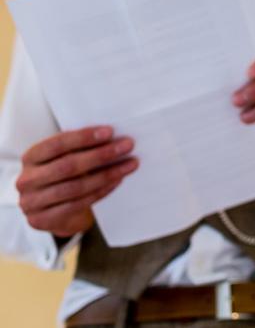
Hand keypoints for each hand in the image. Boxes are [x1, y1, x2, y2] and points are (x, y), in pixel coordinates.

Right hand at [15, 126, 137, 236]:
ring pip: (75, 187)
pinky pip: (78, 204)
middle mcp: (27, 179)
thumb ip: (79, 148)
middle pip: (68, 166)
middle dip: (101, 155)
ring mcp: (32, 202)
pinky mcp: (42, 220)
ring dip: (107, 174)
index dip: (83, 137)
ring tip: (130, 164)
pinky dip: (101, 191)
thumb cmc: (64, 178)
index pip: (57, 144)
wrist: (54, 213)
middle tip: (127, 146)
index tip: (110, 132)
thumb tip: (113, 136)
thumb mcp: (64, 159)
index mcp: (30, 157)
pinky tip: (117, 181)